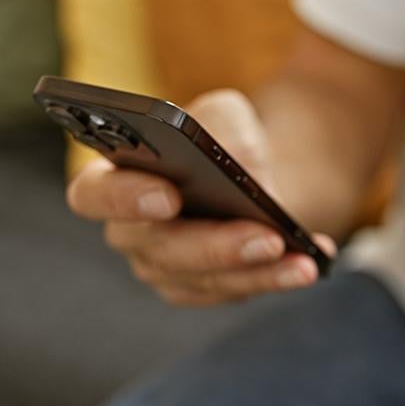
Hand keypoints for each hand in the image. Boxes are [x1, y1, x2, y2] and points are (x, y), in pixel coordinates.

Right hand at [67, 89, 335, 306]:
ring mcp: (165, 269)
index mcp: (112, 179)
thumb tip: (238, 163)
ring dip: (257, 270)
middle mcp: (130, 232)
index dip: (124, 199)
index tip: (168, 196)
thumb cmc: (222, 138)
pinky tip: (310, 262)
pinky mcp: (203, 289)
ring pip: (205, 278)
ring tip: (301, 260)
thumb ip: (222, 126)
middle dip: (216, 245)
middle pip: (160, 249)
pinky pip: (237, 290)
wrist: (252, 174)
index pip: (94, 196)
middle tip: (265, 237)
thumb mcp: (224, 114)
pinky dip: (277, 277)